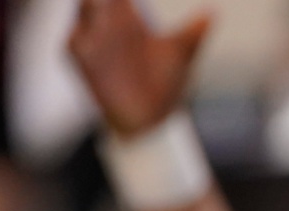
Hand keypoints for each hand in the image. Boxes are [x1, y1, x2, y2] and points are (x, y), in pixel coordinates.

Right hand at [68, 0, 212, 137]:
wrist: (152, 121)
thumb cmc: (163, 83)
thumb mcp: (180, 56)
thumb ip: (192, 34)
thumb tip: (213, 14)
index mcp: (128, 19)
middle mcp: (108, 25)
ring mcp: (93, 42)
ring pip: (85, 13)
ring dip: (92, 6)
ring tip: (100, 1)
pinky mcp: (84, 62)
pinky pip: (76, 44)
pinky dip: (81, 35)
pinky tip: (88, 33)